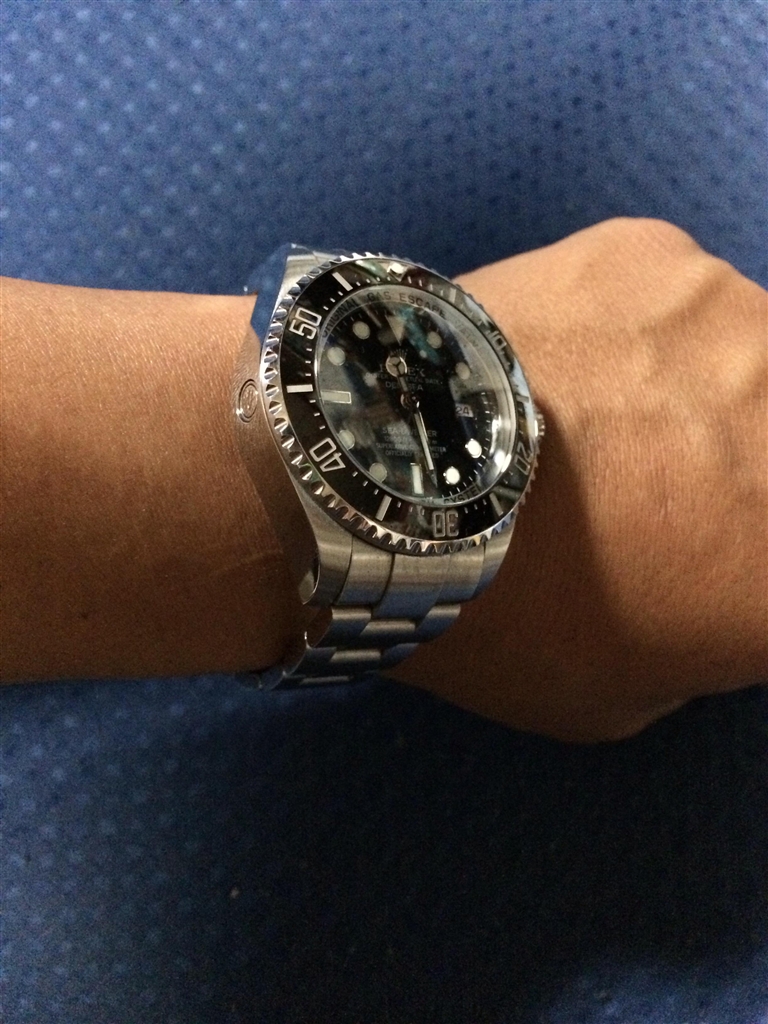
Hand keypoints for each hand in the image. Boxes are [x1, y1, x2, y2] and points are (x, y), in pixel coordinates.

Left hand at [391, 218, 767, 741]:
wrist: (377, 490)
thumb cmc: (497, 622)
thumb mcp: (617, 697)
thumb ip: (698, 638)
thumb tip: (699, 582)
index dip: (732, 556)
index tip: (693, 559)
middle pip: (767, 440)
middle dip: (729, 469)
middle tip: (649, 492)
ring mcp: (735, 316)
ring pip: (740, 356)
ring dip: (690, 391)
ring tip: (586, 421)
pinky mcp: (650, 250)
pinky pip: (668, 297)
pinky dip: (627, 332)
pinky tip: (551, 363)